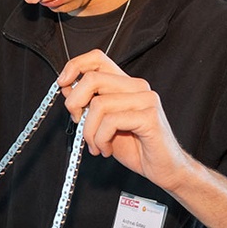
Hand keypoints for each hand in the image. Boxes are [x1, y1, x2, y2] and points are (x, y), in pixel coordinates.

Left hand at [57, 49, 191, 191]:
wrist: (164, 168)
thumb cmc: (137, 147)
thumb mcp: (104, 125)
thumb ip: (88, 105)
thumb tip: (67, 87)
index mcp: (126, 84)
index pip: (97, 58)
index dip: (75, 66)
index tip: (62, 84)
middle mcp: (137, 86)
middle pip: (93, 78)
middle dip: (75, 103)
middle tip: (77, 123)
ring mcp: (146, 99)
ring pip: (99, 104)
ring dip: (89, 131)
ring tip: (96, 145)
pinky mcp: (149, 116)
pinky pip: (111, 122)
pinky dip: (101, 139)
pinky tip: (106, 149)